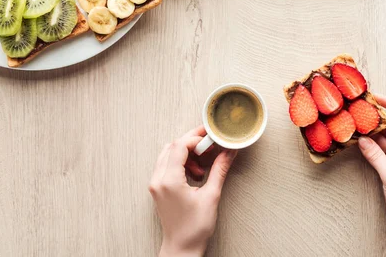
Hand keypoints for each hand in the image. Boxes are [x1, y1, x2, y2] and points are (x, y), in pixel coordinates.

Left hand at [149, 126, 236, 256]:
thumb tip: (229, 152)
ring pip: (167, 154)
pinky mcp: (157, 188)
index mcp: (169, 181)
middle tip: (209, 142)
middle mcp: (158, 180)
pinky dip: (180, 162)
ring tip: (203, 164)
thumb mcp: (211, 196)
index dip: (196, 139)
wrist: (182, 248)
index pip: (180, 146)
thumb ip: (220, 169)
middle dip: (192, 142)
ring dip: (186, 153)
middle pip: (172, 146)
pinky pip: (166, 165)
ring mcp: (155, 184)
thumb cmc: (194, 228)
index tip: (211, 140)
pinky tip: (195, 173)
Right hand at [358, 95, 385, 256]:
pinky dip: (370, 147)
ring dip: (371, 134)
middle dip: (376, 119)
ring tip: (354, 124)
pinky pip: (380, 152)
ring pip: (384, 140)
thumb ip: (375, 156)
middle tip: (358, 111)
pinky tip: (358, 142)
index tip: (377, 98)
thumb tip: (362, 140)